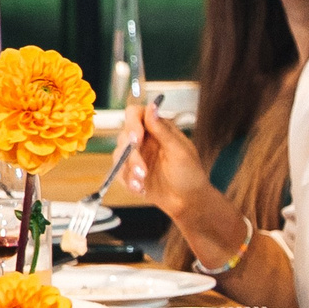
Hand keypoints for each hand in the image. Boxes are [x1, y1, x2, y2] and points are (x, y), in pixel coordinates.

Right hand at [121, 103, 216, 219]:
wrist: (188, 201)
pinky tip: (140, 188)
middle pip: (124, 136)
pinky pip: (118, 173)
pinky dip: (128, 181)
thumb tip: (152, 106)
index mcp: (158, 129)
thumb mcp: (179, 151)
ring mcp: (136, 156)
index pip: (136, 114)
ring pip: (119, 155)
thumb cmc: (190, 174)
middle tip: (142, 168)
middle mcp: (144, 140)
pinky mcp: (130, 173)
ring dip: (130, 169)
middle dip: (131, 154)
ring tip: (143, 180)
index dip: (132, 122)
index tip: (137, 137)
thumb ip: (163, 130)